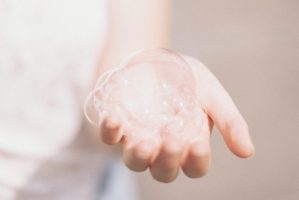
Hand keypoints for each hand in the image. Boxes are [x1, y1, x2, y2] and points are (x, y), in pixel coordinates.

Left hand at [99, 55, 254, 182]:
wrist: (155, 60)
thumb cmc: (186, 79)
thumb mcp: (212, 94)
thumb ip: (229, 121)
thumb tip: (248, 152)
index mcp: (189, 143)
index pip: (194, 165)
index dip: (197, 161)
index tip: (198, 144)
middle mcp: (163, 147)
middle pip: (163, 171)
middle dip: (168, 160)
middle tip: (172, 138)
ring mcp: (138, 138)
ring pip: (135, 162)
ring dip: (139, 156)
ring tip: (145, 141)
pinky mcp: (118, 126)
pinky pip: (109, 138)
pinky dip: (110, 132)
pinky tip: (115, 119)